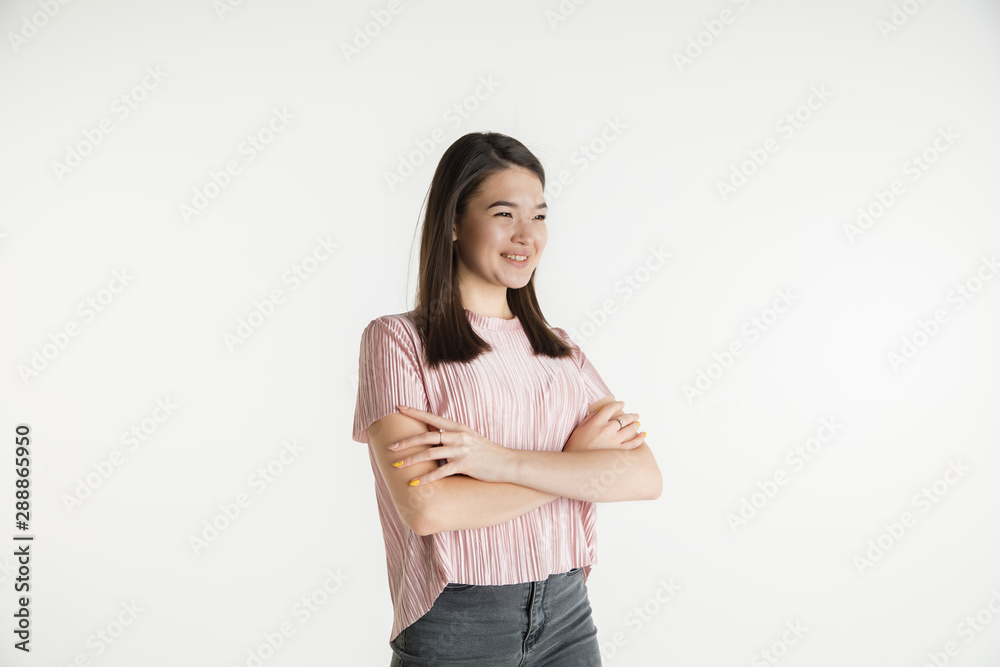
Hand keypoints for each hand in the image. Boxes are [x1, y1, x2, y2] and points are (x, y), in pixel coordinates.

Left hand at [389, 405, 513, 485]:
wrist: (506, 463)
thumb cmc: (485, 452)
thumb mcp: (468, 438)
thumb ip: (451, 435)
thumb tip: (431, 433)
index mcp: (458, 427)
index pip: (431, 418)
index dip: (414, 412)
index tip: (398, 408)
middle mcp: (458, 436)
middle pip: (426, 437)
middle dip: (406, 442)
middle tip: (390, 448)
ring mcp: (462, 450)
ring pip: (430, 453)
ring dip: (411, 460)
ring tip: (397, 466)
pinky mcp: (465, 465)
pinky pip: (441, 471)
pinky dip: (426, 478)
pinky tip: (415, 483)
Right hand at [564, 396, 645, 452]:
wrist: (575, 465)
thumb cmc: (575, 446)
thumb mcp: (579, 428)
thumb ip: (590, 418)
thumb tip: (600, 412)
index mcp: (597, 422)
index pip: (610, 408)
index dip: (618, 404)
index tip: (621, 403)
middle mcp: (607, 429)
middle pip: (624, 418)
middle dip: (631, 415)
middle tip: (635, 415)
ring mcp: (614, 441)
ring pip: (630, 429)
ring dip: (636, 424)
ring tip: (638, 423)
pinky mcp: (618, 452)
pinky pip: (633, 443)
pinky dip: (640, 438)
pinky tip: (643, 435)